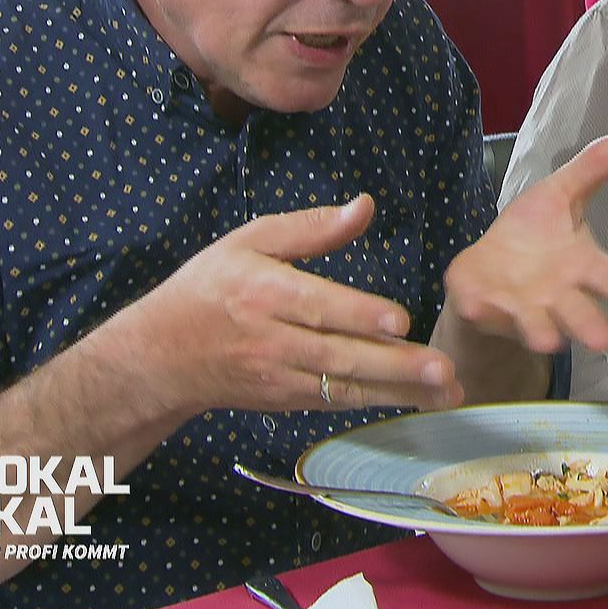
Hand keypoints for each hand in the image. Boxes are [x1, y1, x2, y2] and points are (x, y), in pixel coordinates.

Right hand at [103, 195, 460, 418]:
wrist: (161, 356)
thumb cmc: (209, 288)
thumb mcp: (249, 242)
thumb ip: (309, 228)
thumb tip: (363, 207)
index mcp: (262, 293)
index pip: (316, 306)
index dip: (358, 315)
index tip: (399, 320)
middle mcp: (272, 340)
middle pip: (339, 354)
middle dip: (395, 365)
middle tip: (443, 368)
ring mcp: (280, 376)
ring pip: (344, 386)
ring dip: (399, 390)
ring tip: (446, 390)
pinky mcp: (286, 400)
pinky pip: (336, 402)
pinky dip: (377, 401)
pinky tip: (417, 398)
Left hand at [444, 133, 607, 352]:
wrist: (488, 266)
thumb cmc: (534, 233)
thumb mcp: (558, 195)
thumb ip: (589, 172)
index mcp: (577, 266)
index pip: (607, 276)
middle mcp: (553, 294)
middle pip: (576, 312)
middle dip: (587, 324)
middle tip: (604, 340)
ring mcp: (517, 305)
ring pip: (533, 323)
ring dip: (540, 331)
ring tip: (548, 342)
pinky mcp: (481, 305)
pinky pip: (481, 309)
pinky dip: (481, 310)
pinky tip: (477, 307)